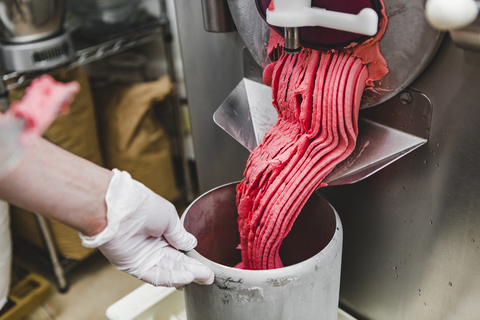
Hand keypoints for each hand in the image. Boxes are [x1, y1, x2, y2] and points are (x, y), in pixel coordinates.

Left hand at [80, 169, 213, 286]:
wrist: (120, 210)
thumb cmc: (141, 206)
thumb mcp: (169, 216)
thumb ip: (179, 234)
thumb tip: (191, 243)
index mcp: (160, 230)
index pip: (179, 248)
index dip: (192, 258)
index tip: (205, 264)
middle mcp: (152, 245)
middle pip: (176, 262)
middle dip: (193, 269)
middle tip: (208, 275)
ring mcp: (143, 256)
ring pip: (168, 270)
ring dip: (186, 274)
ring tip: (202, 276)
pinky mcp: (135, 266)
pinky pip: (156, 276)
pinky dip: (172, 278)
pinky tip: (186, 277)